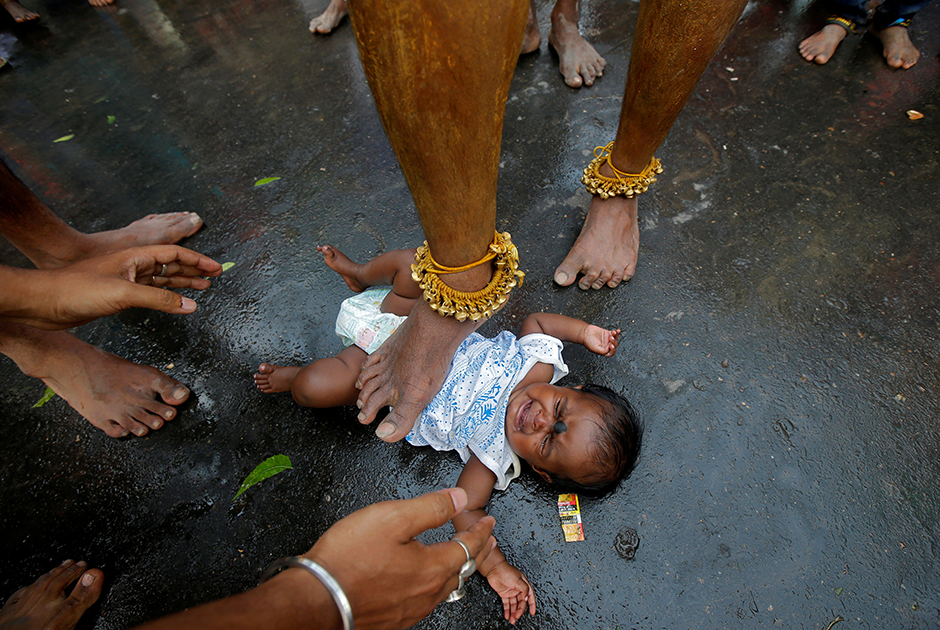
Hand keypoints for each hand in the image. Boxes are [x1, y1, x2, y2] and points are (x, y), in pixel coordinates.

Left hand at [2, 245, 221, 329]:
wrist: (45, 302)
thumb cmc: (77, 289)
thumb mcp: (124, 293)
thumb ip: (159, 301)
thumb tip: (190, 305)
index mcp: (135, 258)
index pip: (174, 255)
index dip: (197, 261)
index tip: (216, 268)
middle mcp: (133, 267)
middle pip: (171, 265)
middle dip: (194, 270)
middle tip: (215, 276)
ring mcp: (127, 281)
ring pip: (163, 281)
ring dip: (183, 284)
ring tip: (203, 287)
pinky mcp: (119, 296)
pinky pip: (152, 294)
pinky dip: (167, 298)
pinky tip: (177, 303)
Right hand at [307, 488, 496, 629]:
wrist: (315, 599)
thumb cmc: (348, 559)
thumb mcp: (392, 517)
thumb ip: (430, 507)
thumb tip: (457, 499)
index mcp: (431, 567)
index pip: (467, 546)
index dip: (480, 531)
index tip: (487, 522)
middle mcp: (426, 593)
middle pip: (461, 570)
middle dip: (475, 552)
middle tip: (485, 541)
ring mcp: (409, 609)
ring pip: (444, 588)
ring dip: (457, 569)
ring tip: (460, 559)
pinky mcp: (393, 618)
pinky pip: (425, 600)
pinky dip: (435, 584)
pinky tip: (425, 582)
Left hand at [484, 561, 535, 623]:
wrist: (494, 569)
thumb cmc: (507, 571)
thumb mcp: (518, 580)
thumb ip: (524, 589)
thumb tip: (526, 598)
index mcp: (524, 585)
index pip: (530, 596)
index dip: (532, 604)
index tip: (532, 612)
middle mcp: (518, 589)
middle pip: (521, 602)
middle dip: (520, 610)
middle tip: (517, 616)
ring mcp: (511, 592)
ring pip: (514, 605)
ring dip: (513, 612)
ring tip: (512, 620)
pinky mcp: (504, 594)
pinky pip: (507, 604)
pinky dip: (507, 610)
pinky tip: (507, 616)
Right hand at [583, 325, 619, 356]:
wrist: (585, 332)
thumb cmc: (588, 341)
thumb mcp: (596, 349)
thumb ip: (604, 351)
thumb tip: (610, 349)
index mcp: (604, 351)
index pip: (611, 352)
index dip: (613, 350)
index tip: (611, 345)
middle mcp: (606, 346)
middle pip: (614, 345)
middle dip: (614, 342)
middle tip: (610, 338)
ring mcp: (608, 339)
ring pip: (615, 339)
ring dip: (616, 336)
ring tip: (612, 333)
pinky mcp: (607, 333)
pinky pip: (615, 333)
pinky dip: (617, 332)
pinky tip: (618, 330)